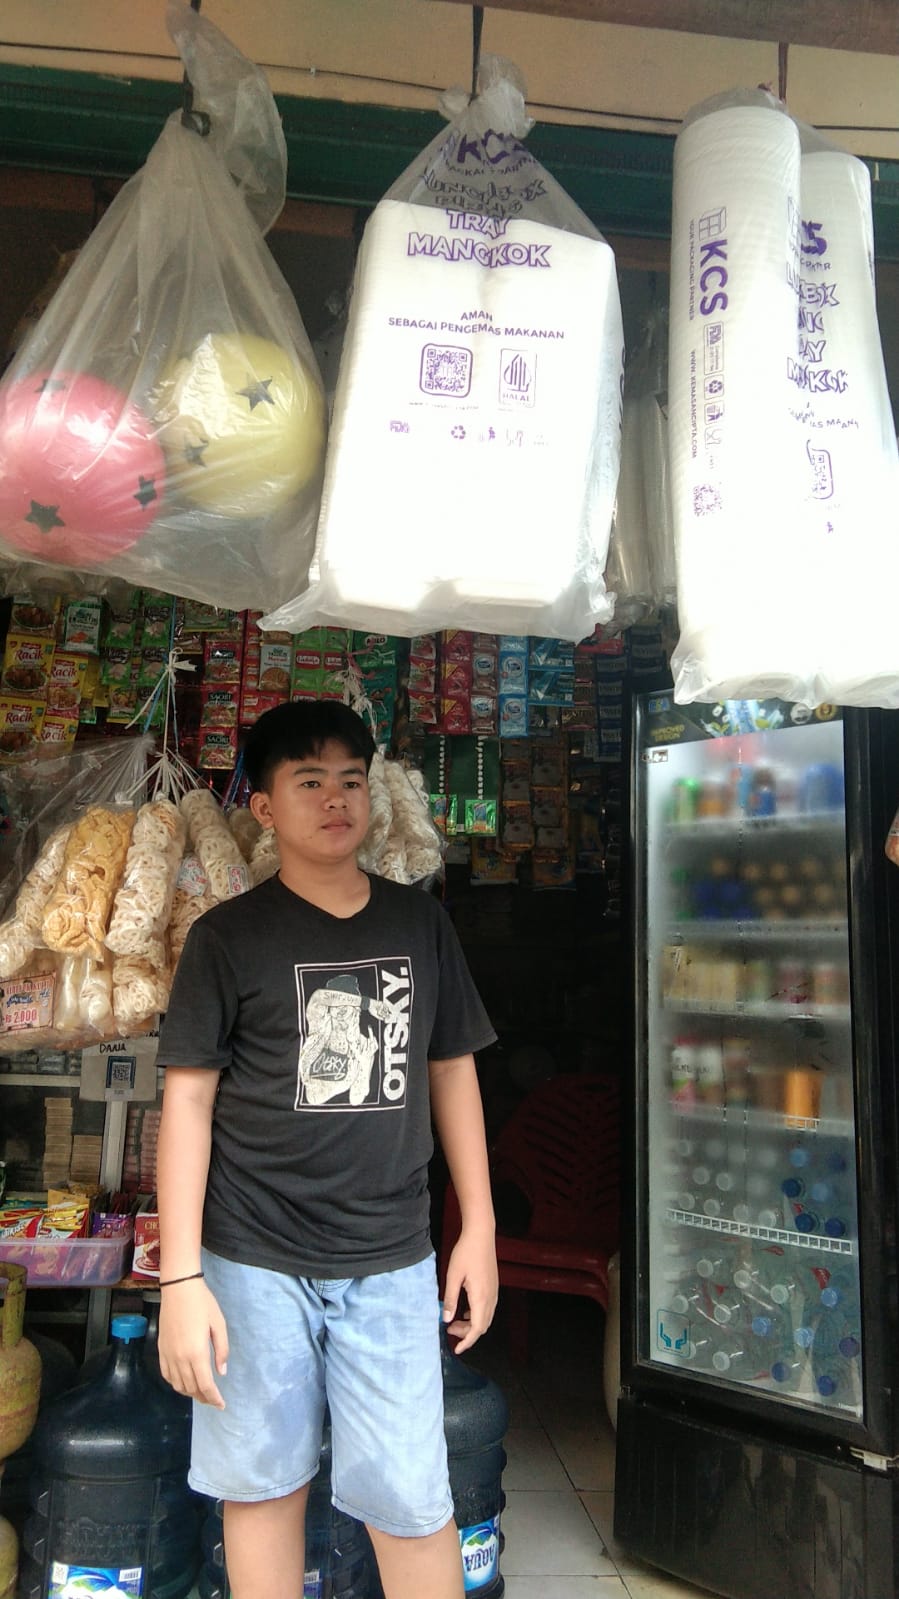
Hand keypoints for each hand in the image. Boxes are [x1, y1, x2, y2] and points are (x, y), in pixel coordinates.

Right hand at [159, 1280, 228, 1408]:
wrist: (179, 1289)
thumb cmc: (203, 1304)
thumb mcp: (219, 1325)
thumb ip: (221, 1350)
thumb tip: (221, 1372)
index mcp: (197, 1353)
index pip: (205, 1385)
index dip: (214, 1398)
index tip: (222, 1405)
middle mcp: (180, 1358)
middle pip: (191, 1388)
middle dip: (204, 1398)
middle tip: (214, 1400)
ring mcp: (168, 1355)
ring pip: (178, 1385)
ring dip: (190, 1393)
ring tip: (201, 1393)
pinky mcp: (161, 1350)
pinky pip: (166, 1375)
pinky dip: (175, 1384)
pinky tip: (184, 1382)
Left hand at [442, 1226, 497, 1353]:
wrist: (481, 1234)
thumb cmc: (466, 1252)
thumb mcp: (453, 1276)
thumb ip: (451, 1299)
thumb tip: (446, 1319)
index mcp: (481, 1297)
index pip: (476, 1329)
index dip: (467, 1342)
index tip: (457, 1349)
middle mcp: (491, 1297)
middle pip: (482, 1326)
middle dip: (467, 1333)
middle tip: (449, 1329)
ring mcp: (494, 1291)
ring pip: (486, 1318)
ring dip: (471, 1324)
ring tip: (455, 1320)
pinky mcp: (494, 1285)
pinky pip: (488, 1308)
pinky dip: (477, 1315)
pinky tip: (465, 1310)